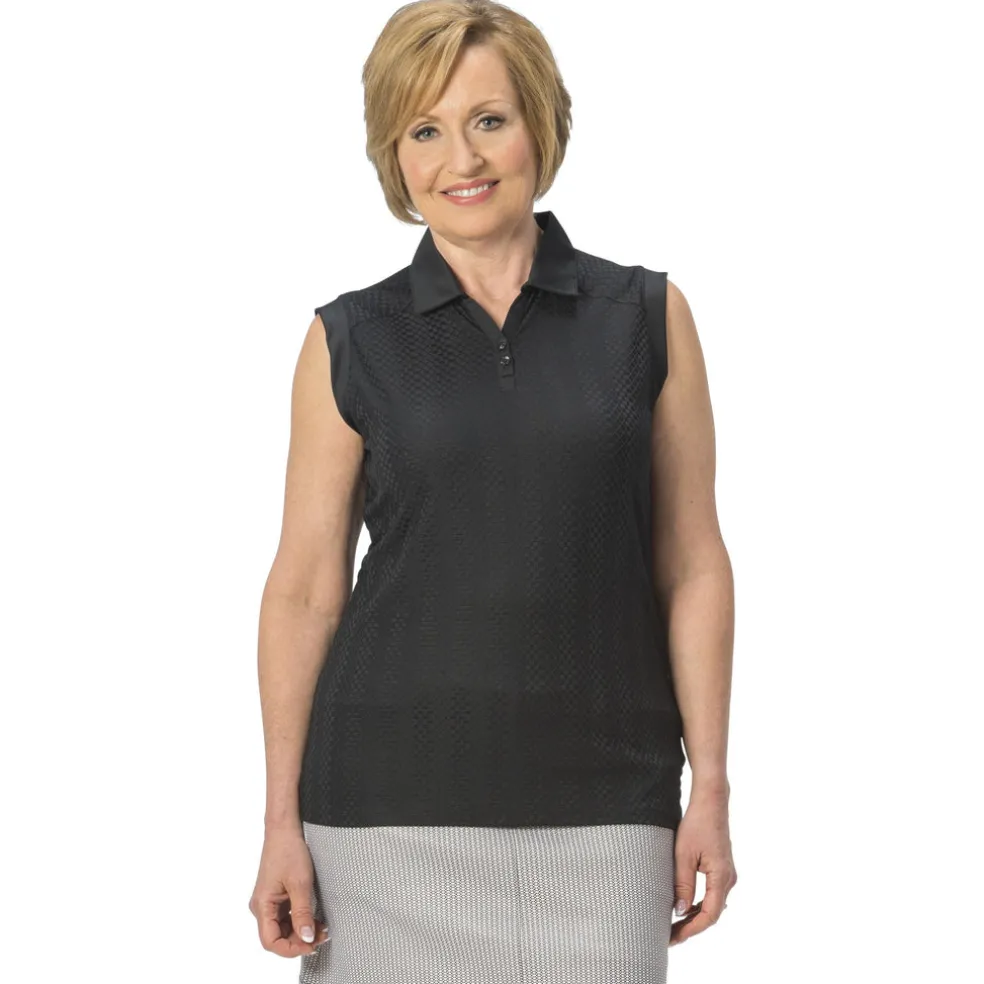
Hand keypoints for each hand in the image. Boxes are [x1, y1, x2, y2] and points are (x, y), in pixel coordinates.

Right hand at [248, 825, 330, 956]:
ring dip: (301, 932)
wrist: (285, 830)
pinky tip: (314, 920)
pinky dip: (300, 921)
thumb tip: (307, 938)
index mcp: (262, 905)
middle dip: (299, 941)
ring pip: (282, 928)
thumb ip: (302, 913)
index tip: (311, 945)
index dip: (291, 948)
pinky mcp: (276, 897)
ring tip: (322, 929)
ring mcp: (269, 902)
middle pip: (277, 936)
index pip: (271, 941)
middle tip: (322, 936)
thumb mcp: (300, 884)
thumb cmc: (289, 851)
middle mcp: (262, 907)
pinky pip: (286, 917)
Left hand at [669, 791, 736, 946]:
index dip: (691, 929)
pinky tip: (683, 907)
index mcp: (722, 878)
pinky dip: (698, 903)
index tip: (674, 937)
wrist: (711, 802)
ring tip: (673, 925)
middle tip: (669, 936)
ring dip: (694, 916)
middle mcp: (728, 879)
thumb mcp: (684, 854)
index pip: (709, 915)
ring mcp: (727, 875)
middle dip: (691, 926)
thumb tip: (680, 911)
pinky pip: (712, 894)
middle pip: (711, 913)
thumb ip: (683, 883)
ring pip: (712, 904)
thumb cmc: (697, 824)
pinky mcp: (721, 869)